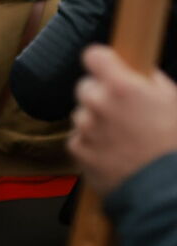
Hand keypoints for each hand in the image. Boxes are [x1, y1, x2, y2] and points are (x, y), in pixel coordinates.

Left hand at [70, 45, 176, 193]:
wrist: (163, 189)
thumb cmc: (173, 146)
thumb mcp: (174, 103)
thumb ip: (153, 83)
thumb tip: (143, 75)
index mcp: (122, 87)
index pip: (94, 56)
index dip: (101, 61)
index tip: (106, 66)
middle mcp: (98, 104)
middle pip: (85, 87)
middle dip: (100, 95)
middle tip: (122, 110)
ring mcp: (85, 127)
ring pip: (82, 114)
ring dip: (95, 121)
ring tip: (122, 137)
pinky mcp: (78, 149)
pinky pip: (79, 138)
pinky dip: (91, 143)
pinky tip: (113, 152)